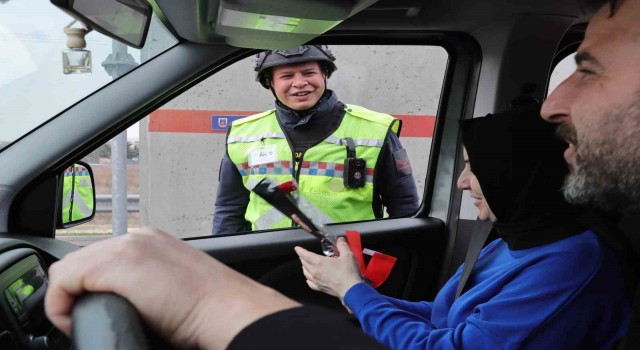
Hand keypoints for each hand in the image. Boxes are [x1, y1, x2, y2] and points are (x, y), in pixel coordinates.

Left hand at [45, 227, 298, 349]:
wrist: (229, 309)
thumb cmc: (211, 309)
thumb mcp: (172, 289)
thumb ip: (148, 286)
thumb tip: (130, 305)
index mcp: (152, 242)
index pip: (101, 258)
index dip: (90, 287)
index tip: (95, 310)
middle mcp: (138, 238)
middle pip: (82, 260)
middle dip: (77, 292)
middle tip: (85, 319)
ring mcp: (128, 247)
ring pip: (70, 269)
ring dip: (69, 298)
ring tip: (82, 322)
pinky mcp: (116, 263)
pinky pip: (63, 281)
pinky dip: (60, 306)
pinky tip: (76, 321)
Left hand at [294, 237, 363, 299]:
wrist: (351, 290)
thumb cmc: (348, 272)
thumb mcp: (347, 255)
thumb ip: (342, 246)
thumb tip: (340, 239)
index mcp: (319, 262)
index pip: (305, 255)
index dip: (300, 251)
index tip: (297, 248)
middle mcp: (315, 272)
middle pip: (304, 263)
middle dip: (302, 258)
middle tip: (303, 254)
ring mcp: (316, 281)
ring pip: (305, 273)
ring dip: (304, 267)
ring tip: (305, 264)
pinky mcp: (320, 288)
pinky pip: (310, 283)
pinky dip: (308, 279)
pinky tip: (309, 278)